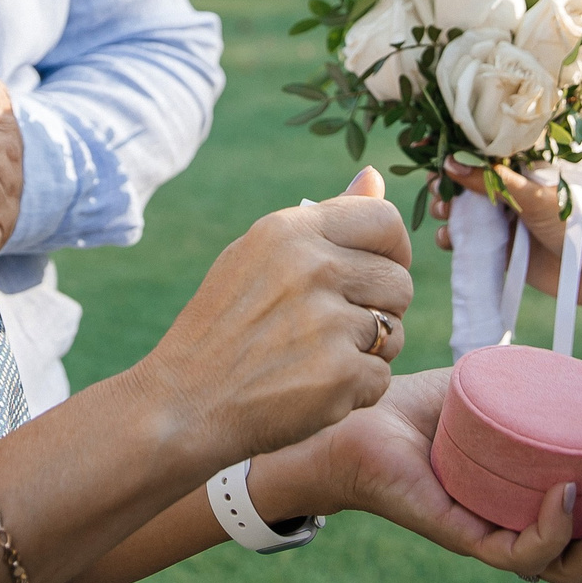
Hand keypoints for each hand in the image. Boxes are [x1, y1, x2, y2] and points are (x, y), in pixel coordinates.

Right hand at [138, 168, 412, 466]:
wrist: (182, 405)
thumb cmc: (221, 329)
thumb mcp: (256, 257)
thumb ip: (322, 221)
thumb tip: (374, 177)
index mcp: (289, 231)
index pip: (385, 221)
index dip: (392, 251)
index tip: (374, 274)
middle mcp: (312, 268)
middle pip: (399, 282)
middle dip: (379, 310)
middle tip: (332, 331)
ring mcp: (328, 323)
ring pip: (395, 331)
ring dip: (370, 352)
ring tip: (317, 359)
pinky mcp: (340, 375)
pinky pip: (382, 377)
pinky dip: (356, 391)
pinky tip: (312, 389)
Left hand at [315, 370, 581, 582]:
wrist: (359, 419)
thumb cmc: (420, 408)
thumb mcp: (494, 390)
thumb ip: (536, 384)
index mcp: (536, 505)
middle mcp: (521, 530)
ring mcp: (495, 539)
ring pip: (573, 567)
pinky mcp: (465, 540)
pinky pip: (522, 554)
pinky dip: (554, 529)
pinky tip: (567, 491)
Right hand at [430, 164, 581, 358]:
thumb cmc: (579, 223)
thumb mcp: (534, 197)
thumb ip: (492, 182)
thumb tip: (450, 163)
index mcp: (523, 168)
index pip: (481, 153)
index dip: (453, 151)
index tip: (424, 149)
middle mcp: (511, 192)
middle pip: (466, 183)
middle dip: (446, 185)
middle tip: (439, 192)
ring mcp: (506, 222)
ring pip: (464, 212)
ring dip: (447, 212)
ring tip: (444, 215)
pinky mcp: (504, 251)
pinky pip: (470, 243)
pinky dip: (454, 240)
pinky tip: (449, 241)